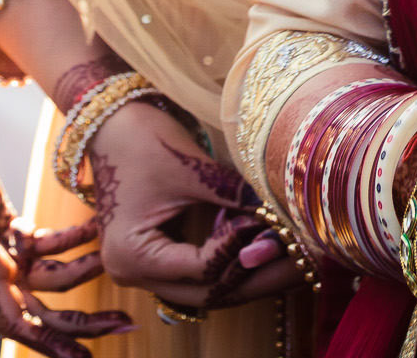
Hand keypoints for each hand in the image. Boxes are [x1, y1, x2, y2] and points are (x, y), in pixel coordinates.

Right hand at [0, 117, 130, 357]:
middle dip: (83, 322)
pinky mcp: (10, 234)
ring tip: (120, 259)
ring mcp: (2, 255)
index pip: (17, 324)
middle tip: (126, 325)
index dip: (50, 344)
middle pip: (43, 312)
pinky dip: (72, 240)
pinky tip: (95, 226)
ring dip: (86, 271)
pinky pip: (48, 248)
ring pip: (52, 280)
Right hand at [84, 100, 299, 312]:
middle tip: (304, 264)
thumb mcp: (193, 170)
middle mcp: (134, 274)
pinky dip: (231, 262)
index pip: (202, 271)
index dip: (242, 251)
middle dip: (256, 279)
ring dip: (247, 275)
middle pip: (206, 293)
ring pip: (205, 288)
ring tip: (296, 260)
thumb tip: (286, 213)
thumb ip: (235, 196)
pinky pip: (199, 272)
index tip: (278, 228)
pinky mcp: (158, 255)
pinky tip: (266, 246)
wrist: (112, 123)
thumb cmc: (144, 141)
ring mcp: (145, 268)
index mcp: (133, 256)